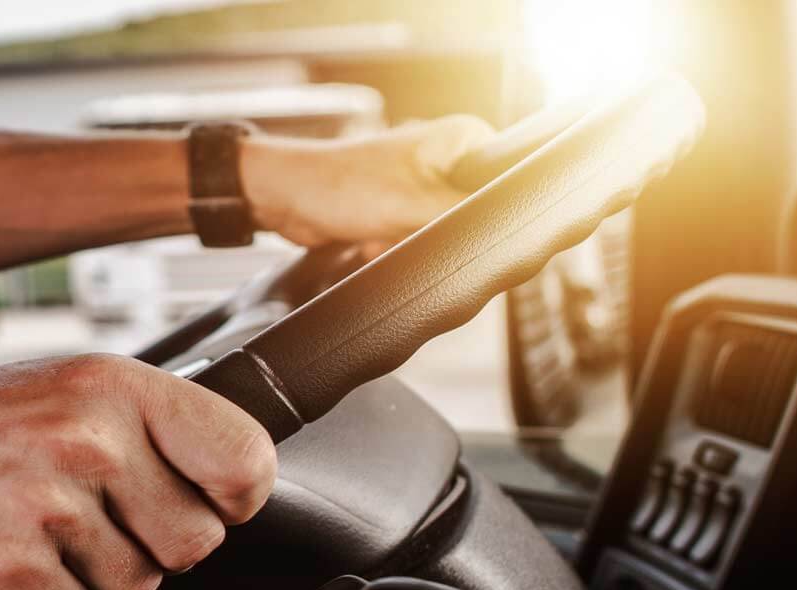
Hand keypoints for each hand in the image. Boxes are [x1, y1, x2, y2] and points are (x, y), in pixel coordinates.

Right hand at [0, 354, 275, 589]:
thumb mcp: (71, 386)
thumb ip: (152, 424)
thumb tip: (235, 478)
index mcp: (117, 388)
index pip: (242, 457)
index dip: (236, 496)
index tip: (216, 503)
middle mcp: (90, 441)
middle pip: (196, 542)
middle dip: (157, 546)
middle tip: (104, 521)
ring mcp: (49, 506)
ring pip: (137, 586)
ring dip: (98, 575)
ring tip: (47, 531)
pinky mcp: (11, 567)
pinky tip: (17, 556)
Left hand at [242, 115, 493, 251]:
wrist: (287, 198)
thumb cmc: (342, 188)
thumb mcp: (417, 207)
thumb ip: (469, 217)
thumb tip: (509, 229)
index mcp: (462, 137)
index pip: (507, 179)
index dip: (490, 210)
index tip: (460, 225)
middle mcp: (447, 154)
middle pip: (473, 211)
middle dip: (439, 232)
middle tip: (410, 230)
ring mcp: (424, 180)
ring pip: (443, 230)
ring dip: (412, 242)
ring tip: (383, 234)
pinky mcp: (403, 205)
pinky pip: (418, 237)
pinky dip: (396, 244)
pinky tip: (370, 239)